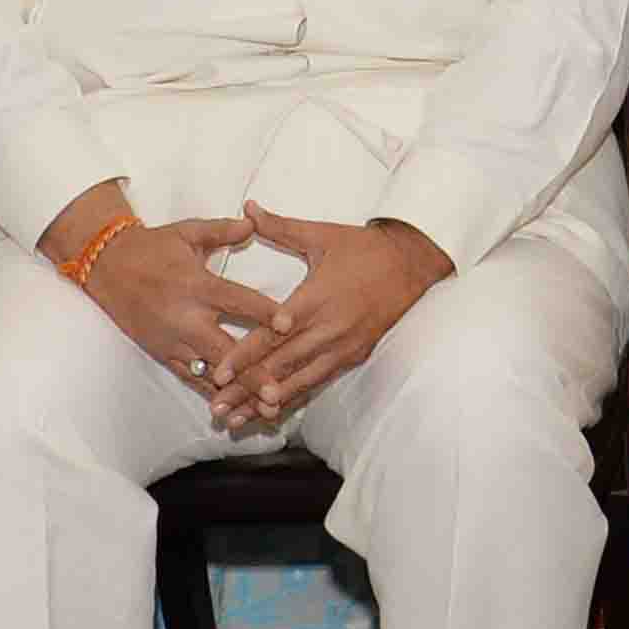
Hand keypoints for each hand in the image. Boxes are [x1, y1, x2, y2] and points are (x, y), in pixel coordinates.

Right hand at [65, 207, 284, 392]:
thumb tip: (253, 222)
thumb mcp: (188, 232)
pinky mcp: (163, 354)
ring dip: (238, 392)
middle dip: (252, 373)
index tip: (289, 325)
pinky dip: (213, 393)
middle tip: (277, 393)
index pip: (237, 301)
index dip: (264, 312)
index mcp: (197, 286)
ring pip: (210, 372)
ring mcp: (173, 341)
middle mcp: (186, 318)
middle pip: (225, 350)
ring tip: (265, 411)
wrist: (106, 266)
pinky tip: (236, 410)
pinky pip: (191, 378)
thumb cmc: (153, 247)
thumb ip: (222, 230)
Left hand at [206, 211, 453, 427]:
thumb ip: (279, 227)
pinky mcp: (353, 356)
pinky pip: (318, 382)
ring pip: (299, 381)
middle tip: (217, 407)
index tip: (218, 373)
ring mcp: (342, 346)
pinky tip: (273, 412)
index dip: (244, 355)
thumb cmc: (363, 248)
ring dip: (266, 402)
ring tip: (238, 420)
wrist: (411, 264)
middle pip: (280, 365)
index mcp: (316, 298)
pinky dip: (294, 398)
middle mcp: (329, 329)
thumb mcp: (321, 234)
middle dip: (246, 388)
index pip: (273, 334)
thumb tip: (246, 207)